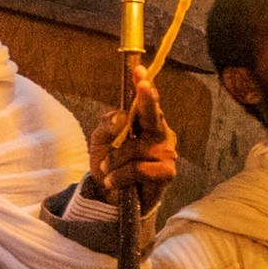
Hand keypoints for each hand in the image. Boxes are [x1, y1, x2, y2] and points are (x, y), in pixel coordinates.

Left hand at [92, 87, 177, 202]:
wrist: (112, 198)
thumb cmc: (110, 165)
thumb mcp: (100, 143)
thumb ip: (107, 126)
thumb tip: (121, 116)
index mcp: (145, 123)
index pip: (145, 101)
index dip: (143, 85)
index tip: (138, 70)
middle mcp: (160, 134)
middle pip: (153, 115)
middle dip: (147, 100)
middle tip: (142, 86)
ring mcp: (166, 152)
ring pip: (136, 148)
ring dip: (115, 160)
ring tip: (108, 170)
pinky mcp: (167, 172)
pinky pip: (139, 168)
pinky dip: (121, 176)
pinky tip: (115, 182)